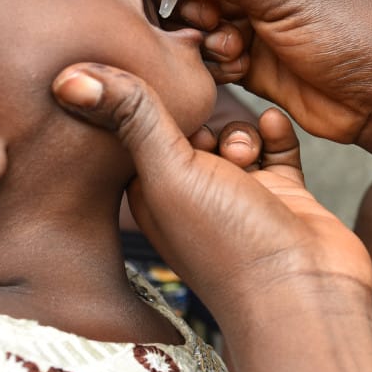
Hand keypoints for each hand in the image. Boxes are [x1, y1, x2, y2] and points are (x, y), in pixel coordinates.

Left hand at [52, 62, 371, 319]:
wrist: (305, 294)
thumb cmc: (228, 242)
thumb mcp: (169, 171)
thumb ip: (131, 117)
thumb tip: (66, 77)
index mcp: (151, 192)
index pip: (138, 130)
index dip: (145, 103)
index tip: (156, 77)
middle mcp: (192, 193)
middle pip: (191, 127)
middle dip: (204, 117)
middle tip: (209, 138)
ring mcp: (239, 193)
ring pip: (234, 134)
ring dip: (242, 129)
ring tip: (246, 154)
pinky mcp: (281, 193)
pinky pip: (275, 146)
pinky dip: (274, 131)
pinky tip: (273, 124)